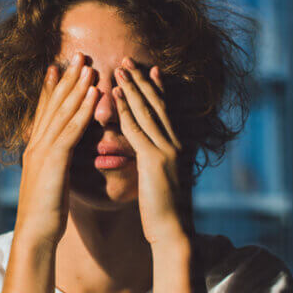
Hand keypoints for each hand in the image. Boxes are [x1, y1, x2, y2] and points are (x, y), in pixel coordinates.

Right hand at [15, 51, 98, 247]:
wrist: (35, 234)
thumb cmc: (45, 215)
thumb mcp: (51, 184)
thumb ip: (55, 167)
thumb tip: (61, 160)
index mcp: (35, 150)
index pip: (44, 113)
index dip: (51, 89)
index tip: (58, 67)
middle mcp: (36, 145)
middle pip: (52, 105)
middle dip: (65, 78)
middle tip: (77, 55)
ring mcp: (43, 152)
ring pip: (61, 112)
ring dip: (76, 87)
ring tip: (88, 65)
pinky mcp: (53, 161)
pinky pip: (71, 130)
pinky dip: (82, 110)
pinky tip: (94, 95)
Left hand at [113, 58, 192, 245]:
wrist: (173, 232)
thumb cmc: (165, 214)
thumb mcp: (161, 184)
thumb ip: (157, 167)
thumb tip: (152, 162)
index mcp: (177, 149)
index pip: (166, 112)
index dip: (157, 89)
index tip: (150, 69)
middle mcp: (175, 144)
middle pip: (158, 104)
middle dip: (143, 80)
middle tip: (128, 59)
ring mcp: (167, 150)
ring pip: (148, 111)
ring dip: (133, 87)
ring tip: (119, 68)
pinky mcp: (155, 160)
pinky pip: (137, 128)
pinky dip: (126, 109)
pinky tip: (115, 94)